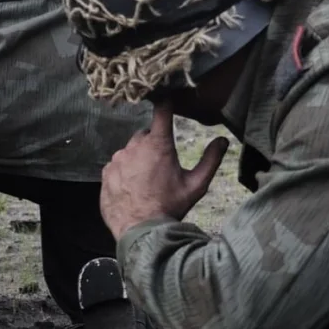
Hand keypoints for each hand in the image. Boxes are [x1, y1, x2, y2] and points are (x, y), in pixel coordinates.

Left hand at [100, 105, 230, 237]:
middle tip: (162, 166)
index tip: (166, 97)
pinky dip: (124, 172)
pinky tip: (132, 188)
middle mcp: (135, 146)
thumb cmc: (170, 207)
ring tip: (146, 182)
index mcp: (158, 144)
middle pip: (145, 135)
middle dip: (153, 145)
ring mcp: (117, 159)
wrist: (141, 232)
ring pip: (130, 151)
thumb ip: (210, 160)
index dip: (165, 102)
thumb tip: (222, 140)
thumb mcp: (196, 185)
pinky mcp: (106, 173)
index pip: (162, 111)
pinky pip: (116, 165)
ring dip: (138, 159)